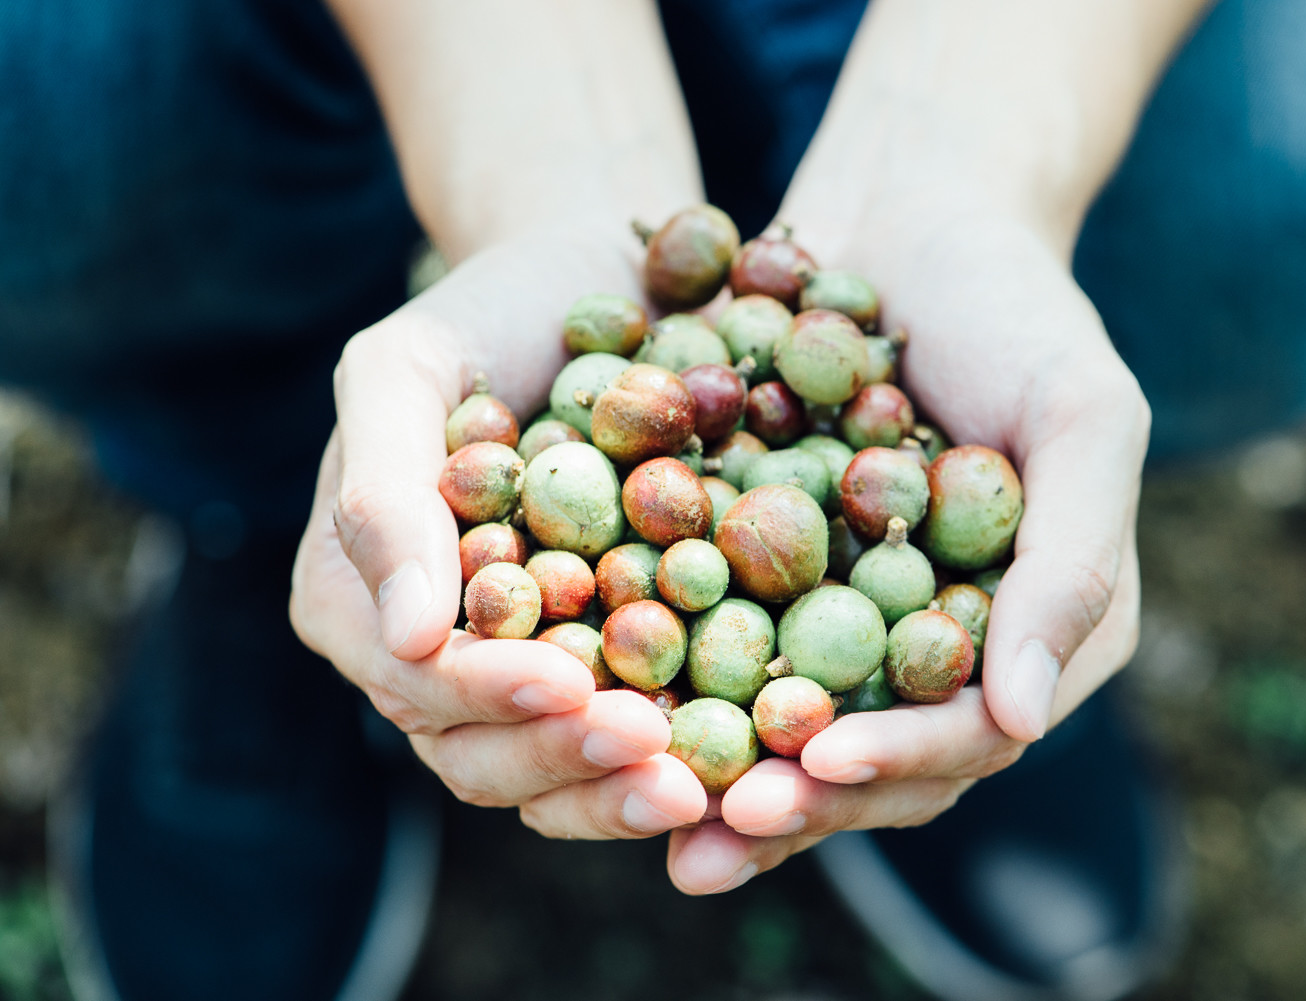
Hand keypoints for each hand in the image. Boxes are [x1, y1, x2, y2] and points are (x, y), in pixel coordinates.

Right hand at [290, 223, 707, 838]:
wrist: (601, 283)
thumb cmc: (489, 311)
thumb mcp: (406, 368)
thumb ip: (382, 488)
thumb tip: (407, 634)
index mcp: (362, 595)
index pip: (415, 676)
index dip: (486, 693)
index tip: (569, 685)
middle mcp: (436, 653)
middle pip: (479, 752)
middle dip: (565, 760)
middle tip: (655, 759)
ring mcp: (529, 666)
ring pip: (554, 771)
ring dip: (619, 792)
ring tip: (699, 787)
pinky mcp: (619, 661)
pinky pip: (640, 734)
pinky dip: (682, 759)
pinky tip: (744, 766)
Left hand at [665, 203, 1148, 892]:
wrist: (909, 213)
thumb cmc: (1017, 304)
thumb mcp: (1082, 414)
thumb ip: (1072, 565)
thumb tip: (1022, 723)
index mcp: (1033, 634)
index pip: (972, 734)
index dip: (898, 760)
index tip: (816, 763)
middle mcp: (942, 647)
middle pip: (872, 754)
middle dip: (796, 797)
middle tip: (710, 832)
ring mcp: (852, 616)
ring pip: (786, 723)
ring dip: (722, 774)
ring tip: (646, 810)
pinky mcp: (770, 576)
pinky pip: (719, 646)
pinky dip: (671, 682)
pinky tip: (601, 709)